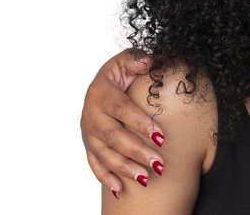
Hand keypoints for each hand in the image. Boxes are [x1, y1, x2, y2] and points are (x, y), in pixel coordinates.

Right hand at [81, 49, 164, 195]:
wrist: (102, 84)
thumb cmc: (120, 73)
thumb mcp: (127, 61)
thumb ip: (137, 59)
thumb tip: (149, 60)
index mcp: (101, 92)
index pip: (121, 109)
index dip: (139, 123)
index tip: (161, 136)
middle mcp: (91, 114)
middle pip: (112, 136)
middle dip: (136, 151)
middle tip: (158, 162)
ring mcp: (88, 132)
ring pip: (104, 154)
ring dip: (124, 168)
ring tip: (145, 178)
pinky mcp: (88, 145)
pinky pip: (94, 164)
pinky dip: (106, 178)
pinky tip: (120, 189)